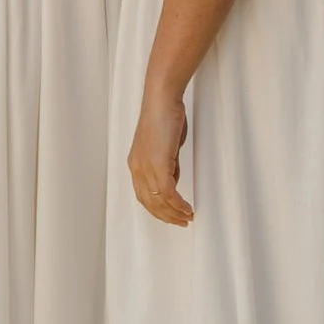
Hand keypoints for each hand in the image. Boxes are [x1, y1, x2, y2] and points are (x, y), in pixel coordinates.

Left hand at [127, 89, 193, 225]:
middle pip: (150, 202)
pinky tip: (186, 208)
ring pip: (159, 201)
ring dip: (174, 213)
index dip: (157, 209)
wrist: (162, 101)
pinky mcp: (158, 165)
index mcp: (136, 164)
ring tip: (187, 218)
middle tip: (181, 222)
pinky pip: (168, 193)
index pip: (144, 195)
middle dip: (166, 216)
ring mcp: (146, 168)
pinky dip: (178, 204)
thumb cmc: (164, 116)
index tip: (170, 215)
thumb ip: (166, 164)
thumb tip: (173, 179)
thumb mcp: (164, 146)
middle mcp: (137, 169)